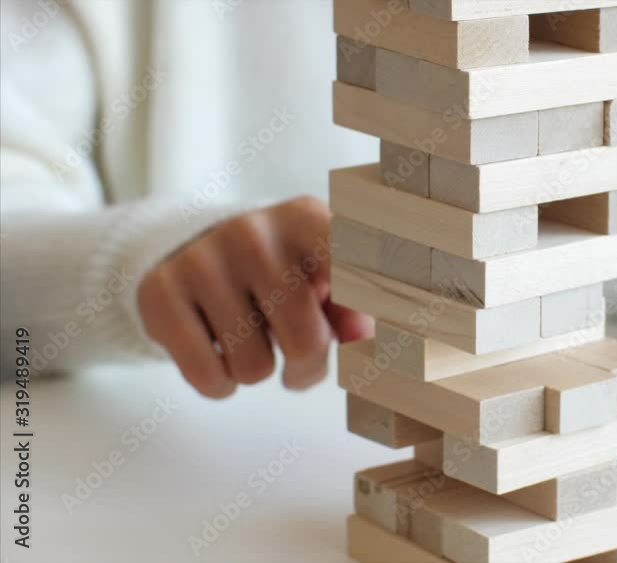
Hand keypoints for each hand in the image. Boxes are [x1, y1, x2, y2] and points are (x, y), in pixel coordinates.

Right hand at [137, 196, 371, 397]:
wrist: (193, 248)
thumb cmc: (279, 273)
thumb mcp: (323, 276)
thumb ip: (355, 307)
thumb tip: (362, 338)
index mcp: (307, 219)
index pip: (354, 267)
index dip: (370, 310)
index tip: (367, 336)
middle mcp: (254, 232)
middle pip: (306, 342)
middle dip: (308, 368)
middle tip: (299, 359)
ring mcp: (202, 259)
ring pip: (254, 369)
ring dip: (258, 370)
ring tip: (250, 336)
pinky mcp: (159, 292)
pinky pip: (208, 378)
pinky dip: (220, 385)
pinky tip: (218, 352)